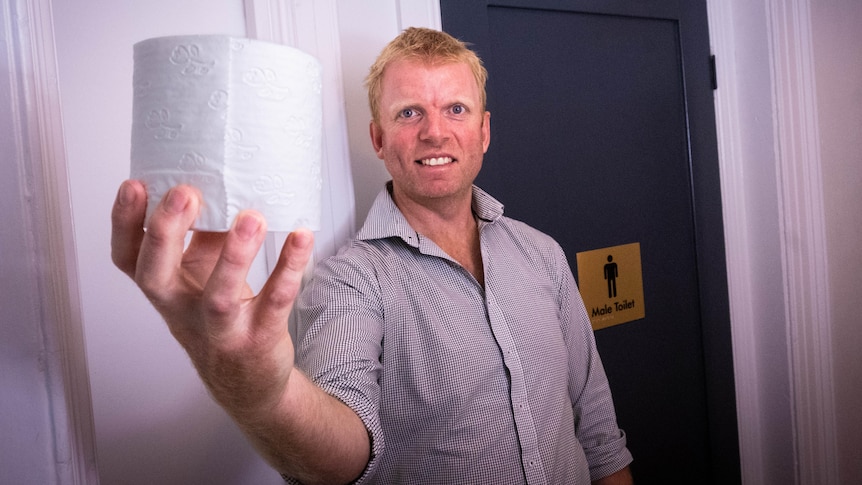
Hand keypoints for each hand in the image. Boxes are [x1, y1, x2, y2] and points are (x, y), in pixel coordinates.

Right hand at [110, 180, 313, 417]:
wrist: (248, 384)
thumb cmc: (222, 320)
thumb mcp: (203, 277)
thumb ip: (205, 235)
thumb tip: (216, 184)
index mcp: (166, 291)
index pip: (129, 259)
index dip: (124, 225)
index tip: (134, 187)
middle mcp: (184, 312)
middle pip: (157, 276)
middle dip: (165, 233)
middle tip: (184, 193)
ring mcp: (221, 330)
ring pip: (219, 296)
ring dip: (234, 255)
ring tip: (250, 217)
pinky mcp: (260, 338)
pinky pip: (275, 301)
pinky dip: (289, 268)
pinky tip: (301, 238)